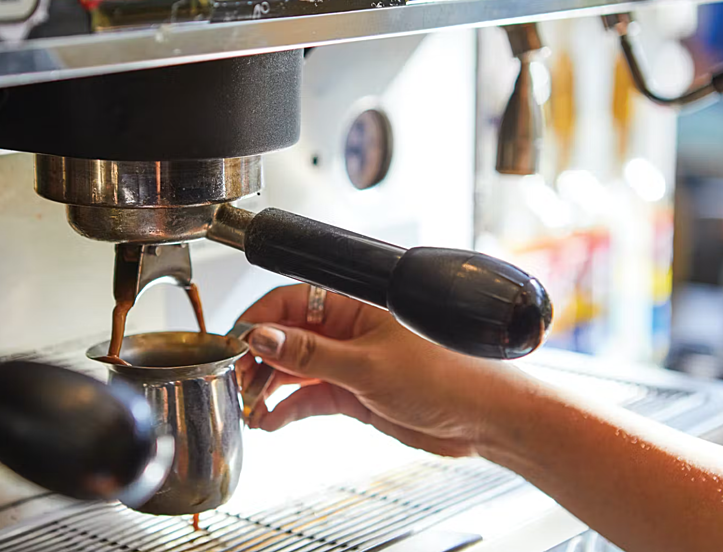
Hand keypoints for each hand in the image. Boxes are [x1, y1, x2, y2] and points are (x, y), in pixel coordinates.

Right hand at [235, 284, 534, 457]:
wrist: (487, 419)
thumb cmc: (450, 375)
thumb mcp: (369, 365)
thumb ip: (311, 354)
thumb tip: (263, 336)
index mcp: (355, 304)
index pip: (291, 301)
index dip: (259, 321)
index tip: (235, 345)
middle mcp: (349, 329)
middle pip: (287, 336)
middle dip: (259, 360)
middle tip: (238, 383)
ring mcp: (350, 362)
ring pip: (295, 368)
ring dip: (270, 387)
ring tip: (251, 406)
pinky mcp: (355, 393)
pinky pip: (310, 396)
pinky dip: (289, 409)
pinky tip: (272, 421)